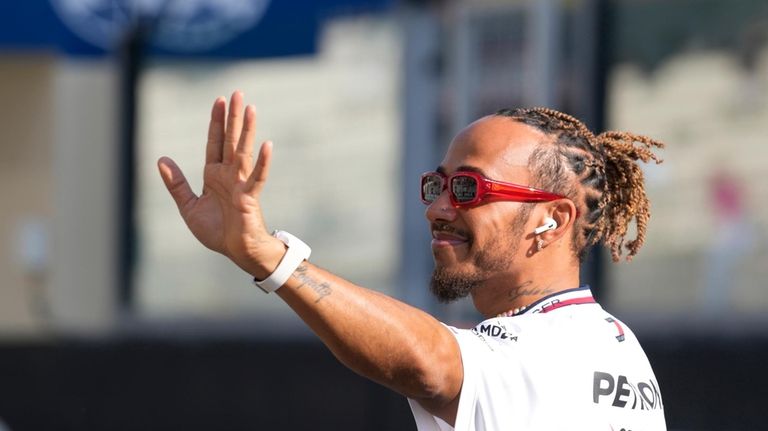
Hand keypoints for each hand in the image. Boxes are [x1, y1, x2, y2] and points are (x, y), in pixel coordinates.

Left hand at [157, 91, 283, 277]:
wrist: (236, 251)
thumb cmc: (217, 231)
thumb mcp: (189, 206)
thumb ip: (176, 184)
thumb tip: (160, 159)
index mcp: (214, 175)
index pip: (214, 142)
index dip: (216, 122)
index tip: (219, 100)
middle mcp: (228, 174)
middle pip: (230, 140)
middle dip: (232, 117)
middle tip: (237, 93)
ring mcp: (240, 184)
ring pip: (243, 151)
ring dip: (247, 130)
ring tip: (250, 109)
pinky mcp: (249, 197)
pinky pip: (257, 177)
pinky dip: (262, 162)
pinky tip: (267, 145)